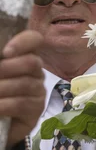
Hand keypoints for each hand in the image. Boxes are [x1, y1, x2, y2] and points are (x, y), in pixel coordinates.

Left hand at [0, 30, 44, 149]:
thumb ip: (0, 65)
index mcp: (24, 56)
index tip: (6, 52)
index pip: (34, 40)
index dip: (23, 42)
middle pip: (32, 62)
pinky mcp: (36, 109)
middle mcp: (35, 72)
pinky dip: (4, 105)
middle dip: (7, 68)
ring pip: (25, 84)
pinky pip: (22, 103)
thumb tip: (1, 61)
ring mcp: (38, 91)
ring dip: (2, 89)